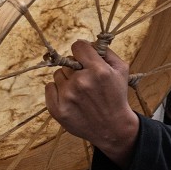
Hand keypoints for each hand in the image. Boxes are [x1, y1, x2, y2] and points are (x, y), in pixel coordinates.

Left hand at [44, 40, 138, 165]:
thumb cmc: (116, 95)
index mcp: (98, 71)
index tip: (84, 57)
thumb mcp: (121, 70)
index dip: (82, 51)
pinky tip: (70, 98)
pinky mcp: (57, 108)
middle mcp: (81, 82)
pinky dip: (57, 90)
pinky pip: (49, 87)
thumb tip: (87, 42)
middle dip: (76, 68)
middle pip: (67, 61)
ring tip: (80, 92)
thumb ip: (105, 52)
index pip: (78, 46)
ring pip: (58, 74)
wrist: (112, 127)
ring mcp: (67, 96)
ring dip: (67, 80)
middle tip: (87, 81)